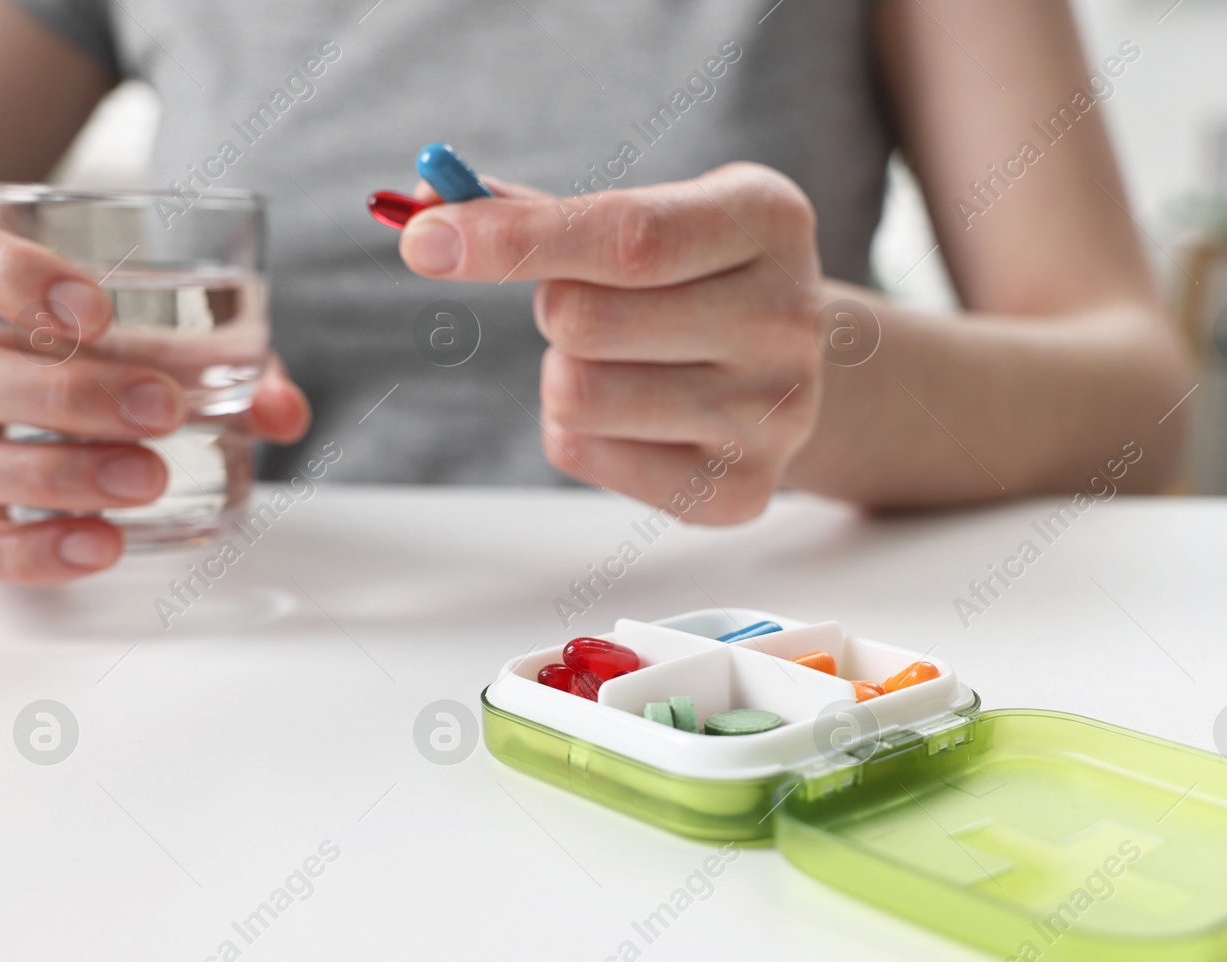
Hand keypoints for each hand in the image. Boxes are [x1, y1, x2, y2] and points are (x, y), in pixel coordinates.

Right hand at [0, 200, 308, 582]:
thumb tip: (284, 410)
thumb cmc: (49, 351)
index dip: (8, 271)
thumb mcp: (115, 326)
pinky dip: (28, 553)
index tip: (97, 308)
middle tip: (163, 409)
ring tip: (146, 480)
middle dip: (61, 394)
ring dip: (49, 475)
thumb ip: (205, 355)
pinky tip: (103, 545)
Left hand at [399, 163, 824, 522]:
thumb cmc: (699, 277)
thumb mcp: (649, 216)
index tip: (425, 241)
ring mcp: (773, 412)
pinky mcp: (741, 490)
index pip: (626, 238)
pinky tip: (631, 415)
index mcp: (767, 220)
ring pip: (576, 394)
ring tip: (617, 362)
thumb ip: (541, 211)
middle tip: (588, 306)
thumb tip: (423, 206)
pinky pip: (584, 455)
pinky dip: (577, 432)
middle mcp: (786, 316)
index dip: (515, 240)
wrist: (803, 370)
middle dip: (552, 310)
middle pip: (584, 320)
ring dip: (562, 374)